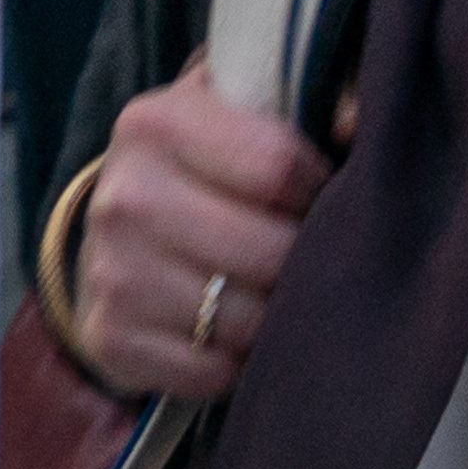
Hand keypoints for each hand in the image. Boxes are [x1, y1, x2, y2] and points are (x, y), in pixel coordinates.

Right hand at [67, 63, 329, 404]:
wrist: (121, 221)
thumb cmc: (209, 159)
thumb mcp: (246, 106)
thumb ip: (313, 96)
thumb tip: (358, 119)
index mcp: (155, 121)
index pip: (276, 166)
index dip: (320, 187)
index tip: (324, 194)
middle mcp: (122, 195)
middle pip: (266, 253)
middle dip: (305, 261)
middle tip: (313, 256)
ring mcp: (110, 272)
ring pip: (244, 321)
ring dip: (278, 318)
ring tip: (280, 293)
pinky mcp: (109, 338)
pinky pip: (212, 372)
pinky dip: (239, 362)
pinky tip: (238, 332)